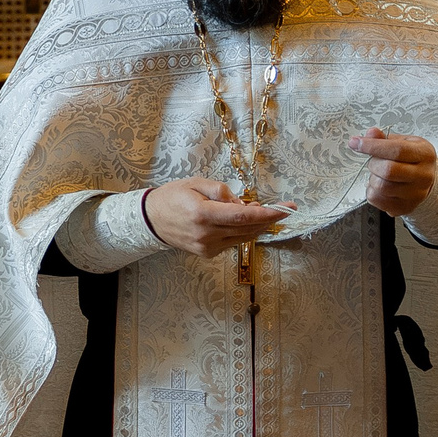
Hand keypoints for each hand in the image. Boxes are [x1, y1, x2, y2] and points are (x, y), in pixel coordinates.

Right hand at [144, 177, 291, 259]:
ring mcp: (208, 247)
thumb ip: (222, 191)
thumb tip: (243, 203)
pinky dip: (242, 231)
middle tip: (281, 207)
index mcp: (203, 214)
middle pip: (248, 228)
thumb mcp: (195, 183)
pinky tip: (240, 220)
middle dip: (268, 218)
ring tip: (257, 210)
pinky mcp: (208, 253)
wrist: (151, 220)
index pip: (244, 215)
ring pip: (244, 237)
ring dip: (256, 225)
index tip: (286, 209)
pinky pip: (233, 242)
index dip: (268, 213)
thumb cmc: (172, 197)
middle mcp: (207, 234)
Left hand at [351, 127, 436, 215]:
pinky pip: (377, 199)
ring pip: (381, 187)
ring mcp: (415, 194)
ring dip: (372, 178)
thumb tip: (371, 133)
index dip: (372, 146)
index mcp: (424, 154)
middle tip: (374, 161)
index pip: (397, 150)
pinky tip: (379, 185)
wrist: (427, 181)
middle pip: (388, 170)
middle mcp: (423, 176)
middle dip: (373, 164)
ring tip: (379, 174)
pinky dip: (371, 190)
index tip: (355, 142)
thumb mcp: (403, 142)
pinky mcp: (404, 207)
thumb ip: (384, 138)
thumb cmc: (413, 159)